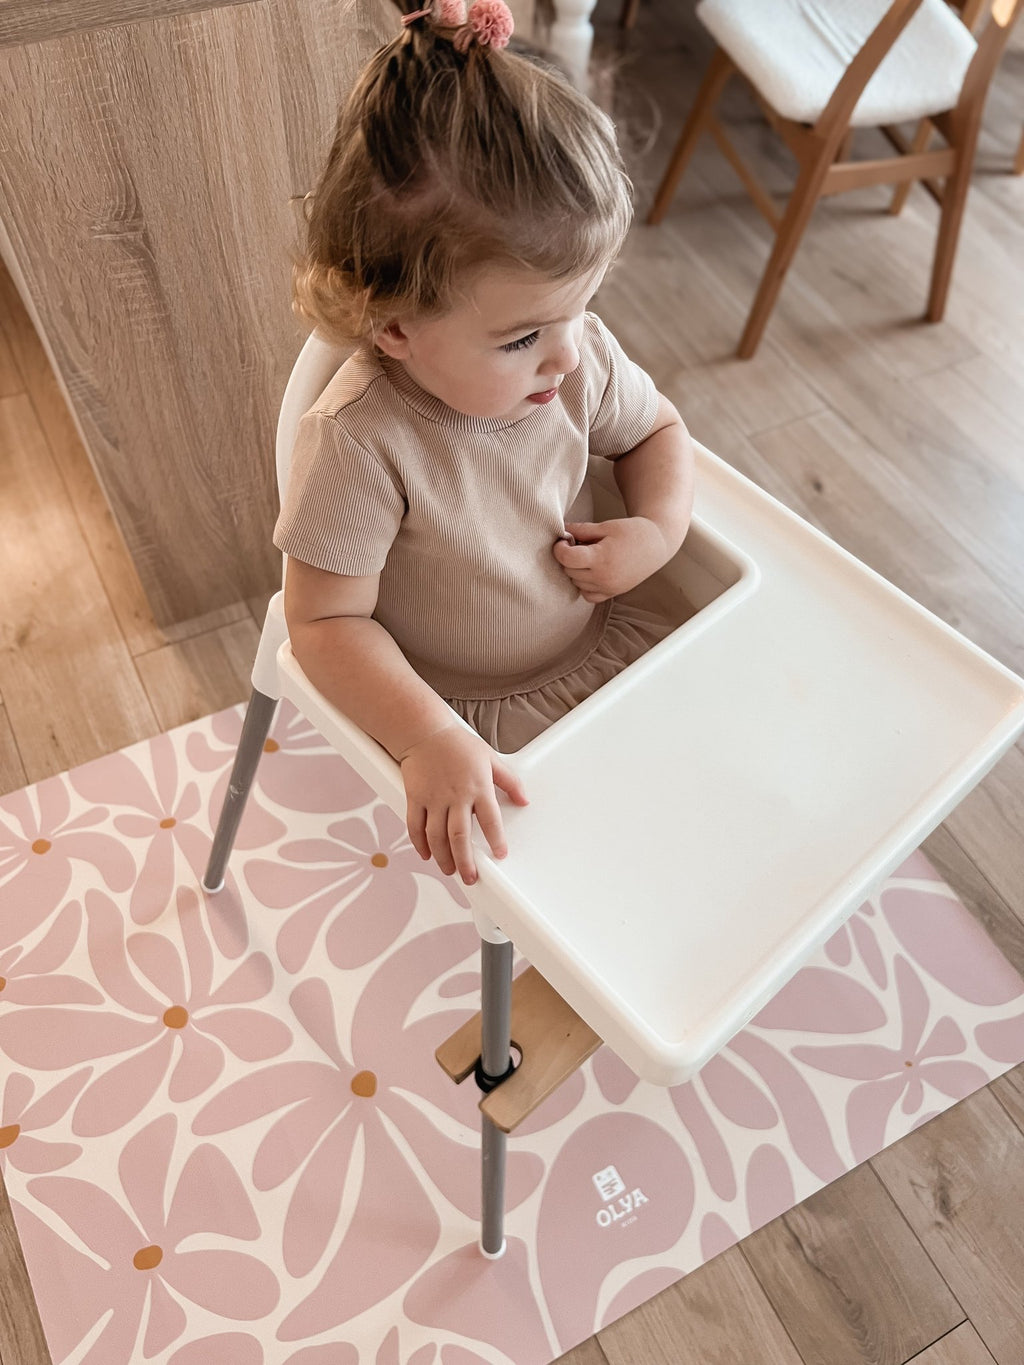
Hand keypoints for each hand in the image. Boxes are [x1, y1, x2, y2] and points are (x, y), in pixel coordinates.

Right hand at [399, 723, 528, 884]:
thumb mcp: (490, 758)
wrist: (424, 731)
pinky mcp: (415, 798)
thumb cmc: (457, 744)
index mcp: (477, 787)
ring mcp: (433, 798)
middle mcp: (455, 796)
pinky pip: (415, 826)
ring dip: (443, 858)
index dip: (496, 840)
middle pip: (459, 836)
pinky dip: (420, 843)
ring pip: (436, 836)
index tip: (500, 855)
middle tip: (470, 877)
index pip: (490, 819)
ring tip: (450, 870)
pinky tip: (427, 855)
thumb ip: (509, 781)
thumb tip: (524, 800)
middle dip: (465, 861)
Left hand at [553, 517, 670, 602]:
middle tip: (577, 544)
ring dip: (575, 570)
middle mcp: (604, 577)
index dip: (559, 548)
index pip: (567, 558)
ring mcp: (608, 587)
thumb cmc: (634, 532)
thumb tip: (562, 530)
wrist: (657, 545)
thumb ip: (582, 530)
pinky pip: (588, 595)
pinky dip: (584, 585)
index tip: (564, 540)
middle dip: (568, 557)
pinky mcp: (613, 593)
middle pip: (569, 570)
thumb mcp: (607, 526)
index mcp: (601, 558)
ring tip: (587, 556)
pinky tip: (590, 571)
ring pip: (576, 583)